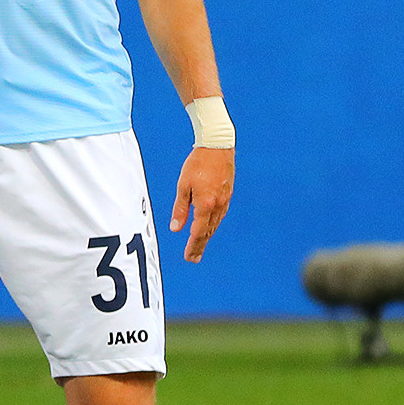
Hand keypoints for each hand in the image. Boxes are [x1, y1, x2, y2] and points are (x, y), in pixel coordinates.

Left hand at [171, 146, 232, 262]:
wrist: (217, 146)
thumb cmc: (197, 163)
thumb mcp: (183, 186)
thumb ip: (180, 208)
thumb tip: (176, 228)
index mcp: (205, 204)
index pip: (198, 231)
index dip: (193, 246)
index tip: (188, 257)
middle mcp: (217, 205)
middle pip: (208, 231)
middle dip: (199, 246)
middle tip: (193, 258)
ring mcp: (225, 200)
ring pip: (215, 224)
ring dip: (206, 236)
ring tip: (199, 246)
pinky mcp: (227, 194)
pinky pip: (220, 215)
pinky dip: (212, 224)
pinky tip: (208, 227)